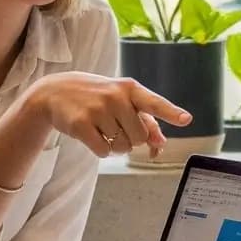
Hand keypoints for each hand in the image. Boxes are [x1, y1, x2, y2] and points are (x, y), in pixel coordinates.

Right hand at [28, 72, 191, 158]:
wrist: (54, 92)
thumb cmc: (96, 97)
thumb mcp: (121, 100)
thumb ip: (145, 120)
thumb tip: (161, 143)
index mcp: (130, 88)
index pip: (154, 103)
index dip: (171, 113)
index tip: (186, 119)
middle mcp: (115, 97)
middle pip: (139, 137)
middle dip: (130, 139)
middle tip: (115, 127)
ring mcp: (97, 110)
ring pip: (122, 147)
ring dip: (115, 146)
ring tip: (102, 128)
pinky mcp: (81, 124)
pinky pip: (104, 152)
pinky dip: (101, 150)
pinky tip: (92, 135)